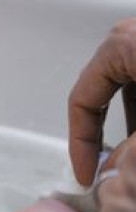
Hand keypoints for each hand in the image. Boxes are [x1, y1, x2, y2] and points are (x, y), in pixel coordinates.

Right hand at [69, 18, 135, 184]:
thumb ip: (131, 148)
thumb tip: (110, 171)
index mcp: (118, 46)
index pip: (82, 102)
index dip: (81, 144)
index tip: (87, 173)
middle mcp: (130, 38)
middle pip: (107, 97)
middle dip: (110, 137)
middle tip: (110, 168)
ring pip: (132, 92)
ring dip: (132, 126)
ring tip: (132, 156)